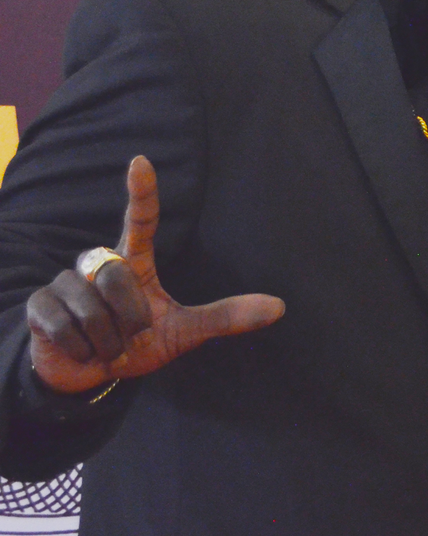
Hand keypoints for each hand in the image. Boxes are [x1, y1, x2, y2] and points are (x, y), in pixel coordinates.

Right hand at [24, 156, 285, 395]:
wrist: (89, 374)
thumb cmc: (136, 344)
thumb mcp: (184, 332)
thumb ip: (225, 317)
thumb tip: (280, 306)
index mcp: (135, 262)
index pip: (140, 221)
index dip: (142, 192)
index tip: (141, 161)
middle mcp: (99, 264)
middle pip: (116, 278)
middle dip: (128, 318)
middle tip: (130, 337)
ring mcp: (66, 282)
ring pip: (91, 306)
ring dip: (105, 338)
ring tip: (105, 345)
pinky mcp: (40, 306)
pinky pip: (64, 325)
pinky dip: (80, 347)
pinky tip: (80, 349)